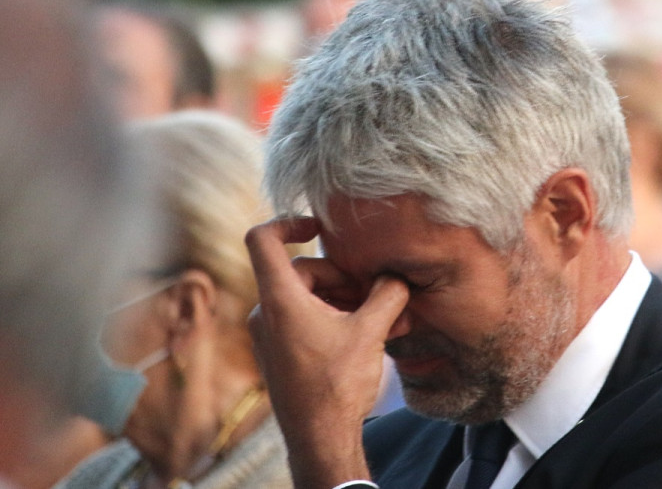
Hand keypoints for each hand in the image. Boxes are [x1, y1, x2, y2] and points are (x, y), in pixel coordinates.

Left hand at [245, 217, 408, 488]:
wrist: (320, 440)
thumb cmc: (338, 386)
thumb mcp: (370, 332)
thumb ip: (387, 294)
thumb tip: (397, 276)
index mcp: (280, 299)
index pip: (263, 239)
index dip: (288, 221)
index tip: (318, 226)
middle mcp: (266, 313)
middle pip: (302, 271)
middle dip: (342, 277)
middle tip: (377, 291)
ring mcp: (269, 335)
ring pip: (307, 298)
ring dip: (343, 299)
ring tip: (382, 315)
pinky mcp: (278, 353)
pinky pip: (303, 321)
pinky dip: (332, 318)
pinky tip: (366, 333)